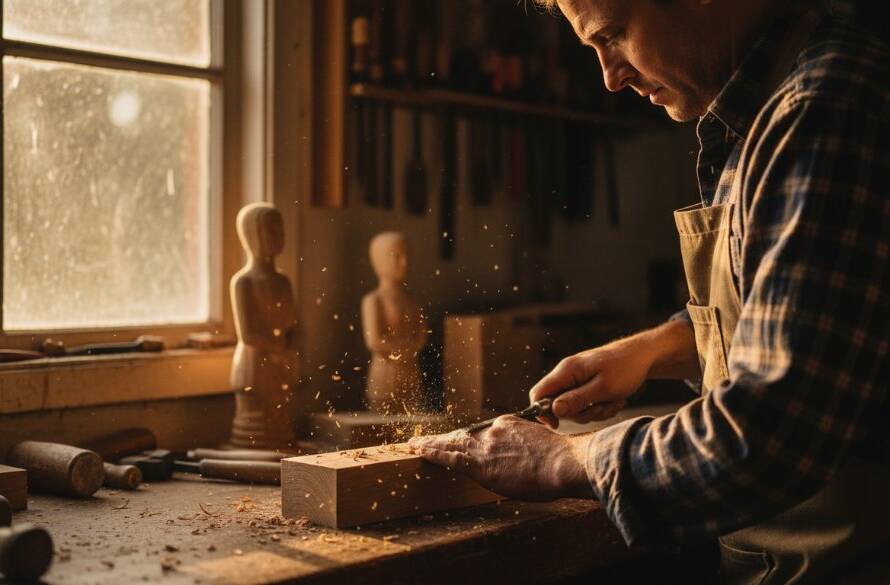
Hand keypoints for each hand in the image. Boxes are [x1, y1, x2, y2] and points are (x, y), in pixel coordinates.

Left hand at [408, 417, 593, 500]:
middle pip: (464, 435)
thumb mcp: (546, 445)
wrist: (563, 462)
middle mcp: (494, 431)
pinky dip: (433, 452)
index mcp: (510, 425)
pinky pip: (450, 456)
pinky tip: (419, 451)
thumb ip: (531, 448)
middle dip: (444, 438)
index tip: (462, 440)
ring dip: (432, 444)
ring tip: (415, 445)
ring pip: (452, 444)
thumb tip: (530, 459)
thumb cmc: (564, 460)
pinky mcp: (480, 463)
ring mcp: (485, 446)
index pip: (484, 433)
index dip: (471, 439)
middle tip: (425, 439)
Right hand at [530, 334, 656, 427]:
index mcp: (566, 371)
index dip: (542, 412)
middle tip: (601, 407)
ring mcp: (577, 380)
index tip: (557, 425)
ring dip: (595, 411)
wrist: (644, 356)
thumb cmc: (625, 368)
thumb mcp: (603, 388)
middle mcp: (567, 375)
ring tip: (613, 400)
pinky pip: (587, 405)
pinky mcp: (587, 386)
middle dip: (580, 413)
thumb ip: (577, 399)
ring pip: (575, 408)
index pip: (538, 393)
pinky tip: (616, 399)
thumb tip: (553, 411)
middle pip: (558, 405)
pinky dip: (601, 407)